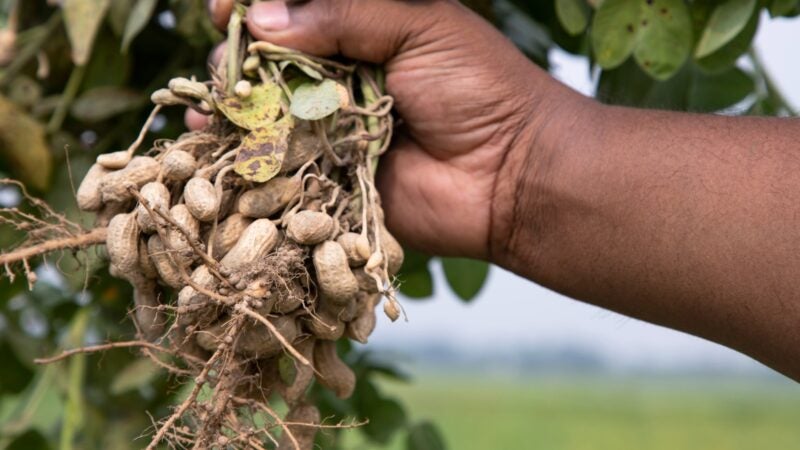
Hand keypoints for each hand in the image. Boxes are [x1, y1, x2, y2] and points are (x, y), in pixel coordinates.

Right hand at [196, 0, 584, 258]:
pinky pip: (278, 164)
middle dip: (238, 57)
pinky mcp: (332, 179)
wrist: (511, 174)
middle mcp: (343, 80)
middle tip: (226, 59)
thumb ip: (343, 15)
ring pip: (267, 111)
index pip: (297, 13)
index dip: (256, 8)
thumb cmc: (479, 88)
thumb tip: (261, 17)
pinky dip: (242, 151)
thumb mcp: (418, 25)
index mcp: (366, 33)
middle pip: (270, 62)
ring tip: (211, 96)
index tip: (223, 8)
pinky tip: (210, 136)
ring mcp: (334, 130)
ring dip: (232, 101)